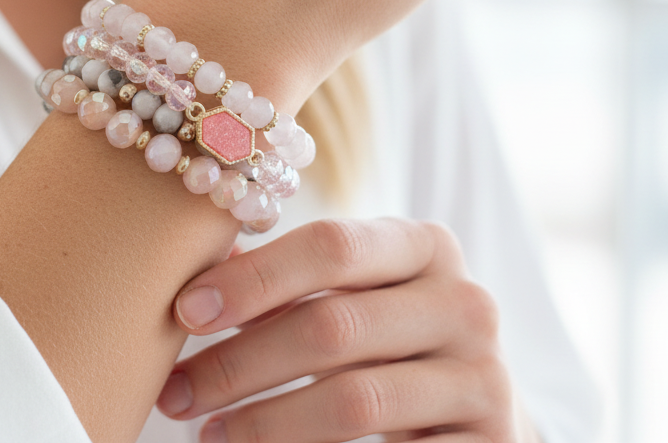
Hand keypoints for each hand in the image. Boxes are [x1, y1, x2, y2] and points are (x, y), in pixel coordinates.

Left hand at [155, 218, 536, 442]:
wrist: (470, 406)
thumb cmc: (383, 338)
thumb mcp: (349, 294)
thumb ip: (286, 280)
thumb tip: (192, 280)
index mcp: (426, 244)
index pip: (332, 246)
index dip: (253, 279)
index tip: (185, 312)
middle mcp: (466, 302)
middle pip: (333, 326)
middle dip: (241, 362)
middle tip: (177, 391)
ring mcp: (485, 375)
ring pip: (354, 399)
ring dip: (265, 422)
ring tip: (208, 432)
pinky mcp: (490, 440)